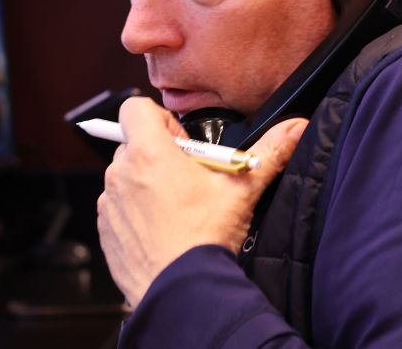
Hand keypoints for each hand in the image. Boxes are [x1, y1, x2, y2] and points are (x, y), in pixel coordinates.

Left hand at [97, 97, 307, 307]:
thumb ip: (270, 151)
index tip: (183, 143)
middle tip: (189, 178)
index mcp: (148, 153)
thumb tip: (295, 127)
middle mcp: (120, 174)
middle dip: (160, 154)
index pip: (134, 109)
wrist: (182, 294)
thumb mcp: (242, 189)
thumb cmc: (206, 239)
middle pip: (134, 144)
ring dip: (147, 183)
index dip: (161, 119)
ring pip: (126, 177)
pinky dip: (136, 212)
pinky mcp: (106, 230)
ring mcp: (108, 204)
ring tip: (179, 208)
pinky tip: (164, 229)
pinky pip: (118, 207)